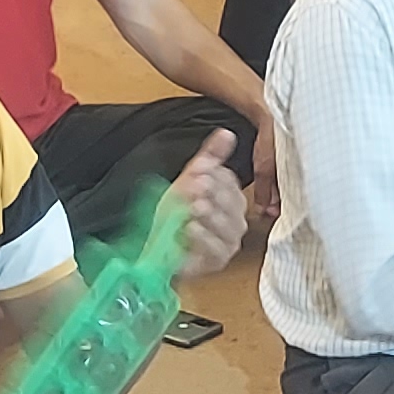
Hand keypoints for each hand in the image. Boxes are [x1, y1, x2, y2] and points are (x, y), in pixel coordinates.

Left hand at [163, 128, 249, 274]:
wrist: (156, 247)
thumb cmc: (174, 215)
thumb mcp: (188, 181)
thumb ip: (210, 157)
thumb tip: (226, 133)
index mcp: (232, 198)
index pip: (230, 182)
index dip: (215, 174)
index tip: (199, 169)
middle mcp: (236, 220)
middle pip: (231, 202)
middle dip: (212, 192)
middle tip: (197, 184)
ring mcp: (230, 241)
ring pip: (226, 224)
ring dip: (209, 213)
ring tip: (194, 206)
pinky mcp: (219, 260)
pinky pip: (216, 247)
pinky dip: (203, 237)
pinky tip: (190, 228)